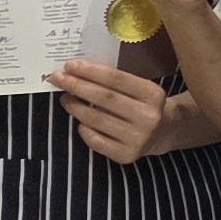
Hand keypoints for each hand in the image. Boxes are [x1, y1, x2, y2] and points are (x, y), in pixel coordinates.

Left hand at [52, 58, 177, 162]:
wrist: (162, 133)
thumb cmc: (142, 104)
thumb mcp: (140, 88)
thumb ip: (115, 81)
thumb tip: (76, 72)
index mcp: (153, 94)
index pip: (116, 79)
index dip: (90, 71)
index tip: (70, 65)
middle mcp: (148, 116)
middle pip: (104, 98)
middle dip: (77, 86)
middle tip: (58, 78)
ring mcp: (138, 137)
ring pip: (96, 119)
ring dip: (75, 107)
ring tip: (65, 98)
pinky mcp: (126, 154)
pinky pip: (95, 139)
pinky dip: (83, 128)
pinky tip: (80, 121)